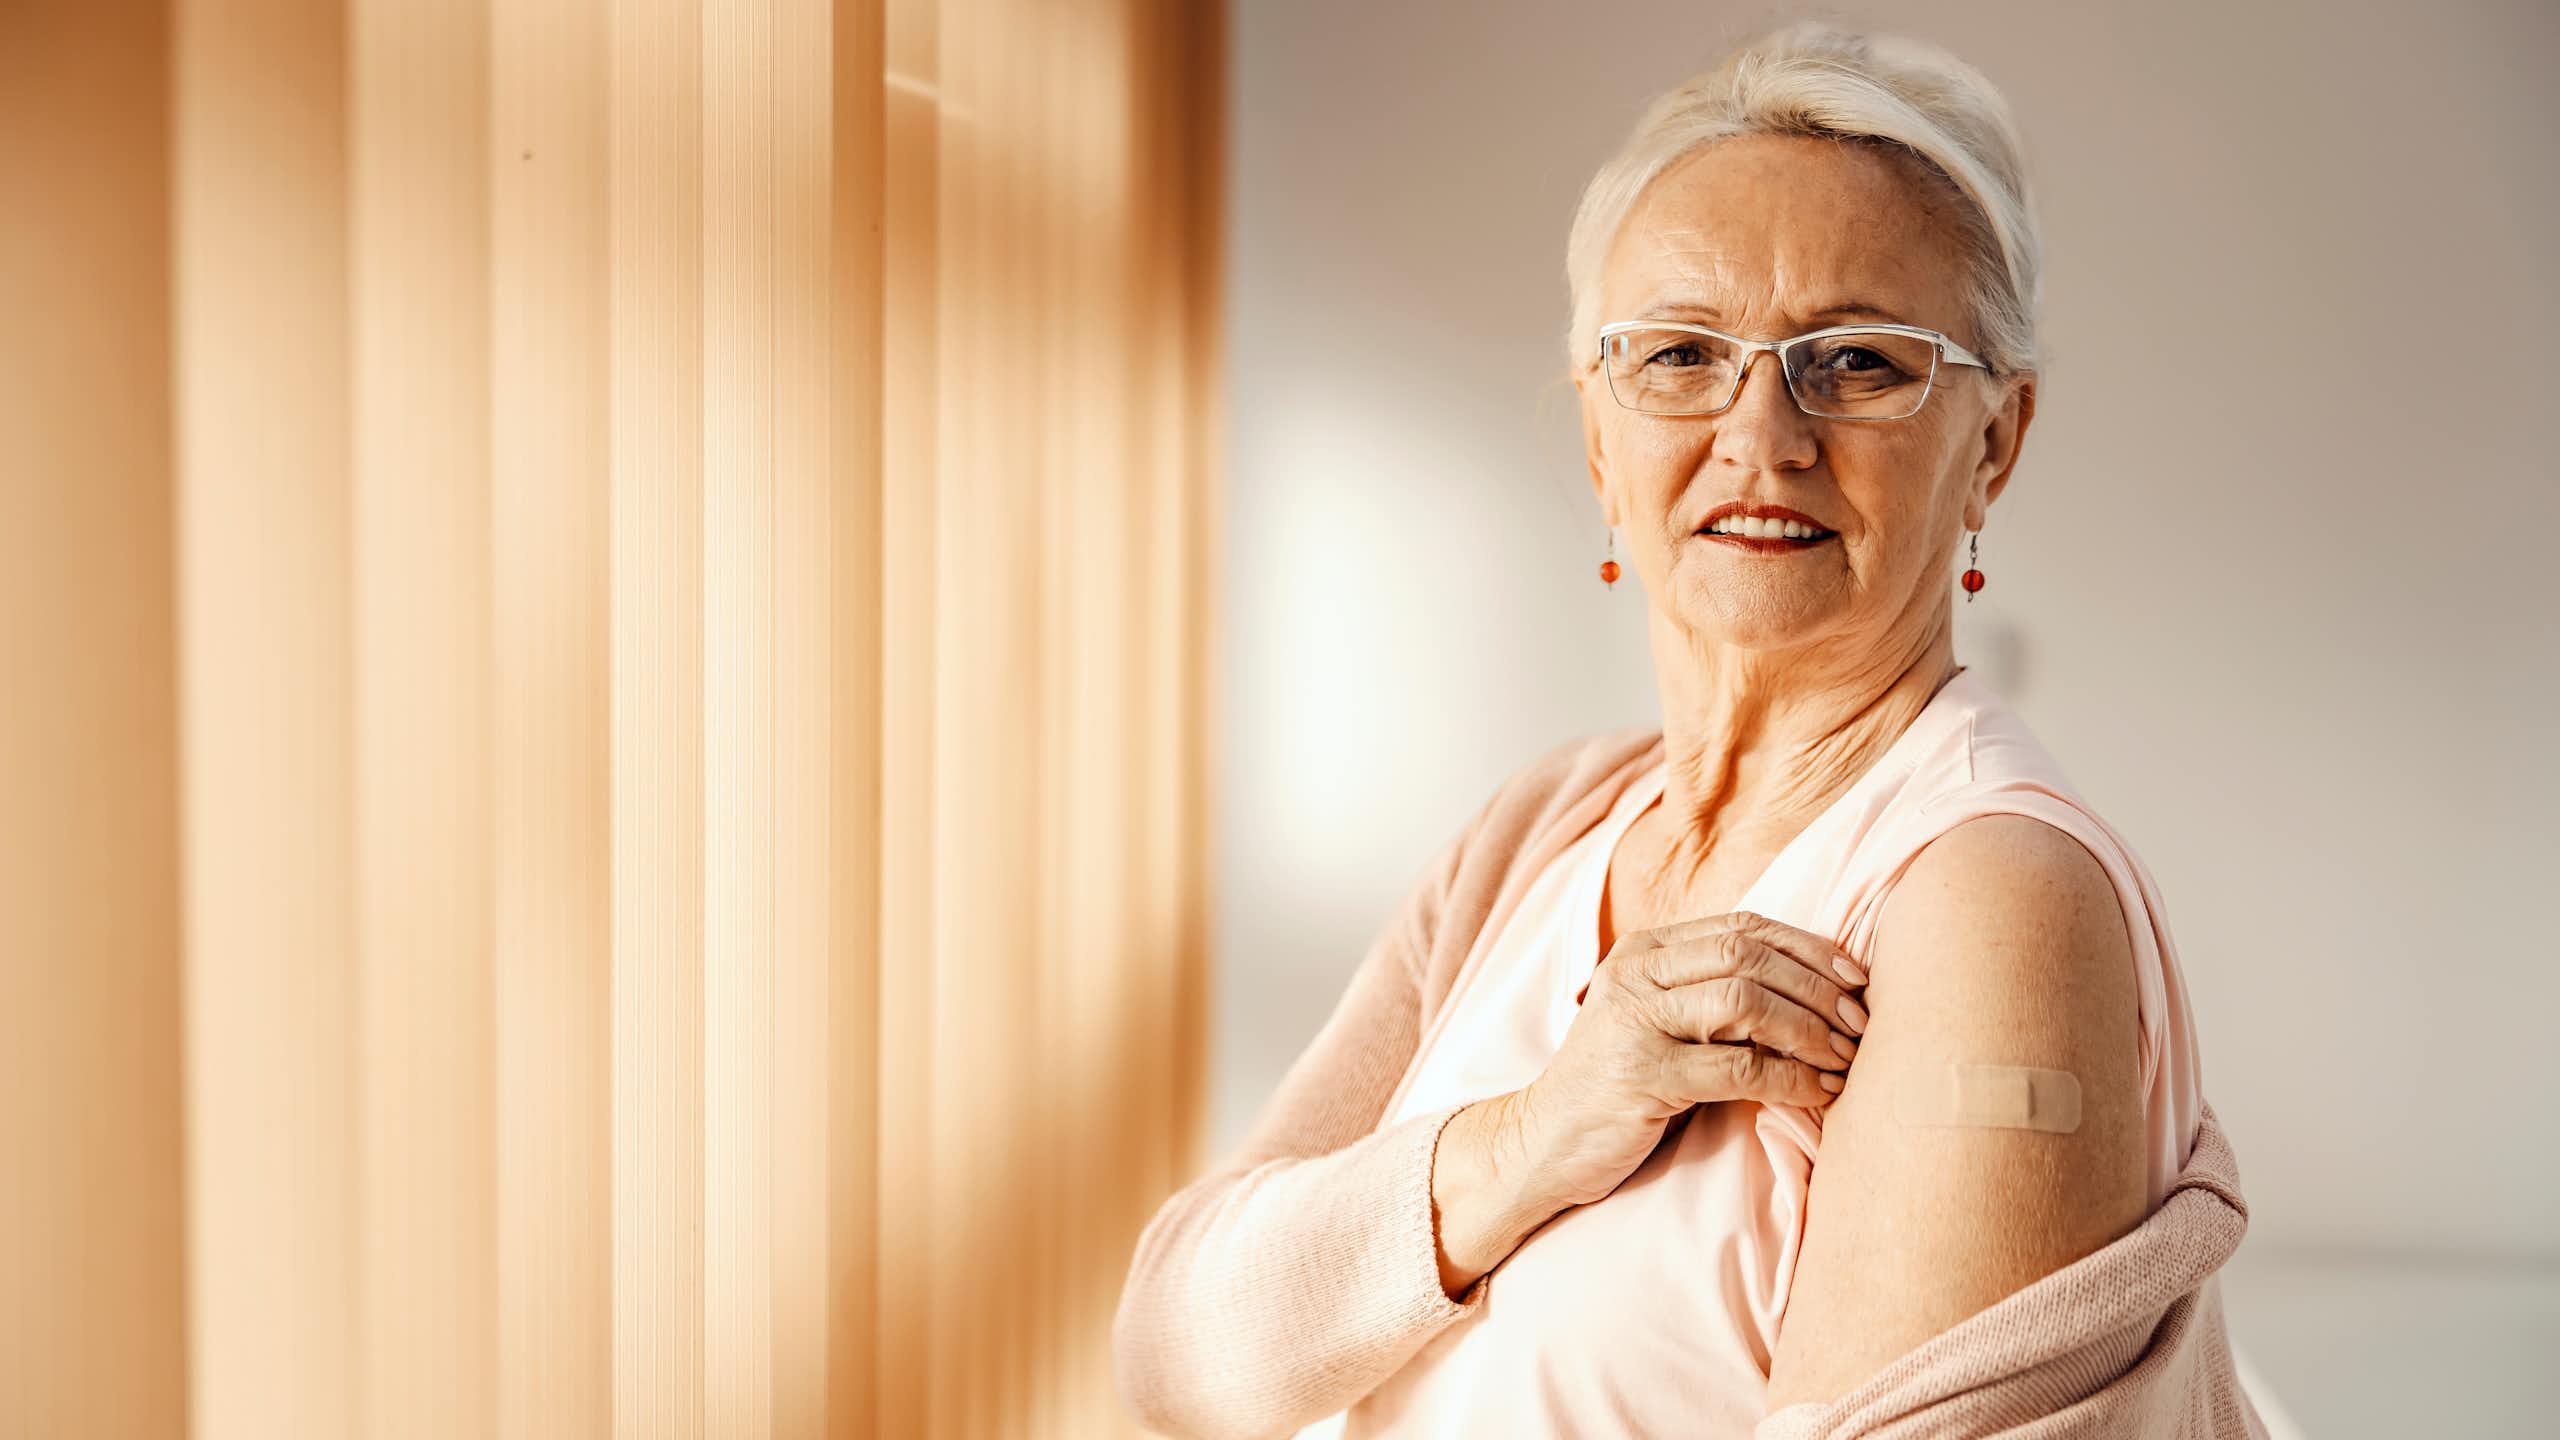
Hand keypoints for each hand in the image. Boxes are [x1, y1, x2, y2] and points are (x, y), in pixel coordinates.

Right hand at [1511, 911, 1868, 1209]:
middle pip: (1749, 955)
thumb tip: (1816, 988)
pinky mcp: (1641, 1076)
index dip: (1809, 948)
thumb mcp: (1657, 1022)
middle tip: (1861, 1022)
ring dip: (1810, 1030)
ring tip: (1844, 1058)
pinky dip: (1790, 1079)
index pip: (1744, 926)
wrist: (1540, 1144)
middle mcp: (1635, 974)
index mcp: (1644, 950)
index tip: (1858, 979)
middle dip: (1818, 987)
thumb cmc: (1617, 1087)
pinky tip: (1818, 1093)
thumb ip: (1710, 994)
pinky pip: (1737, 1069)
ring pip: (1745, 1001)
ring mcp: (1634, 1023)